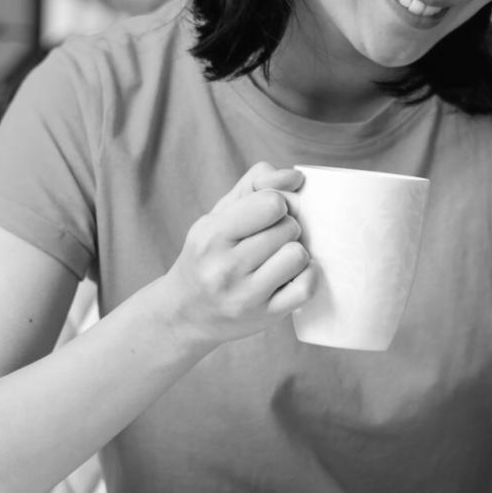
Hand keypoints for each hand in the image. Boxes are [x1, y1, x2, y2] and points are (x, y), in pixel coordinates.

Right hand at [163, 162, 313, 350]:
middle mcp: (225, 267)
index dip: (277, 203)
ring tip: (279, 257)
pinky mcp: (265, 316)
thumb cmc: (208, 255)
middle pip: (288, 228)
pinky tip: (293, 275)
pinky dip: (307, 276)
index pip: (271, 203)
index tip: (267, 214)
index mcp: (211, 236)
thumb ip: (254, 185)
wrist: (185, 314)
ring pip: (298, 256)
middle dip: (287, 228)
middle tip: (272, 239)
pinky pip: (306, 288)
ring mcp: (246, 295)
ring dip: (295, 252)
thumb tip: (296, 177)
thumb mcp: (218, 215)